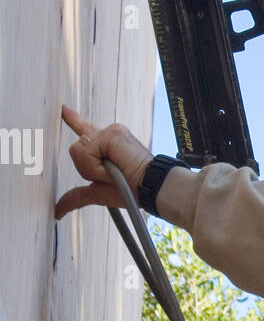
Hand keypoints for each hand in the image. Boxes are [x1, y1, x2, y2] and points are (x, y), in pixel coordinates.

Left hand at [55, 105, 153, 219]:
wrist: (149, 187)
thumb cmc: (131, 190)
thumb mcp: (99, 192)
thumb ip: (78, 195)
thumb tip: (57, 211)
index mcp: (105, 146)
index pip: (85, 129)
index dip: (73, 119)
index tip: (63, 109)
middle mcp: (107, 135)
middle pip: (76, 149)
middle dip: (87, 169)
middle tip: (110, 175)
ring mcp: (110, 132)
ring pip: (80, 150)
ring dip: (93, 168)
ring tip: (115, 171)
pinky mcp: (112, 133)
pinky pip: (88, 151)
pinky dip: (97, 166)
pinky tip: (115, 166)